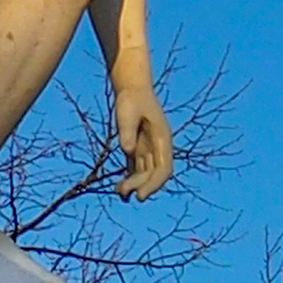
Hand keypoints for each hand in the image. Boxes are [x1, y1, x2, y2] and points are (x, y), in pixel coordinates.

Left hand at [114, 83, 173, 201]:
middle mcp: (158, 146)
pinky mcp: (138, 148)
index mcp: (162, 139)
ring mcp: (149, 148)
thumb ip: (127, 130)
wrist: (131, 88)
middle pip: (154, 174)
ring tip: (118, 191)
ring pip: (145, 173)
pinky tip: (119, 186)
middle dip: (141, 185)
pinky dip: (130, 178)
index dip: (154, 184)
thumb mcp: (128, 111)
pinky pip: (137, 169)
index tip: (140, 195)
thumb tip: (127, 150)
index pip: (163, 168)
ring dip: (135, 184)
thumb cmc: (131, 98)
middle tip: (123, 193)